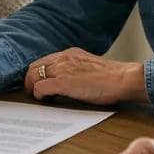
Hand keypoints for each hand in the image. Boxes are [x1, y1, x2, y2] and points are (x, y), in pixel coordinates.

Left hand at [25, 47, 147, 106]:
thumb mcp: (89, 66)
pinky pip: (40, 88)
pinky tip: (46, 100)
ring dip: (33, 88)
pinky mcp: (63, 82)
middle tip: (33, 92)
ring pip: (34, 76)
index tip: (38, 82)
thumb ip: (76, 69)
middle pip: (34, 67)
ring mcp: (62, 69)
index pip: (44, 60)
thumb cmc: (112, 77)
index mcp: (70, 53)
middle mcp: (63, 58)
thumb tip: (67, 80)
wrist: (123, 79)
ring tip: (38, 98)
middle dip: (30, 80)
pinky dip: (39, 95)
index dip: (38, 72)